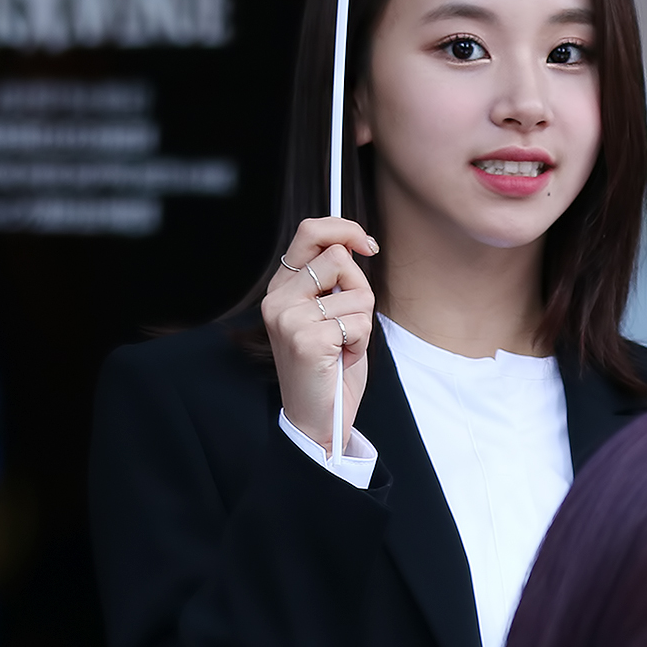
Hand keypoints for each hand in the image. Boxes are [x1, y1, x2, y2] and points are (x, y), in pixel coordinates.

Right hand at [261, 217, 378, 452]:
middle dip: (360, 289)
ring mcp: (289, 319)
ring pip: (356, 294)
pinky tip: (341, 359)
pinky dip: (361, 343)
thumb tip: (355, 242)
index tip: (367, 245)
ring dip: (362, 324)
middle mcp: (279, 299)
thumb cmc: (329, 365)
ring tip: (342, 346)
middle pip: (339, 258)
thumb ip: (333, 279)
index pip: (310, 232)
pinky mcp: (307, 339)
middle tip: (349, 322)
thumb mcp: (329, 313)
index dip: (344, 228)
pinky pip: (359, 323)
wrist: (317, 418)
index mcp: (282, 288)